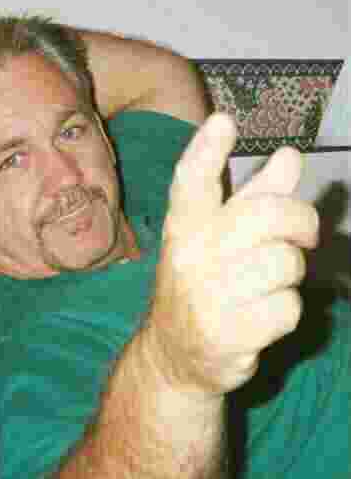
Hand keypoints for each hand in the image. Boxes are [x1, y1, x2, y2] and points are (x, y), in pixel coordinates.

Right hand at [147, 113, 318, 395]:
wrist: (175, 355)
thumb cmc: (202, 285)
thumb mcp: (216, 240)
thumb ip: (254, 196)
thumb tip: (291, 155)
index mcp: (185, 227)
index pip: (191, 183)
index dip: (206, 150)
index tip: (223, 123)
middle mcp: (190, 256)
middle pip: (269, 217)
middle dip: (301, 222)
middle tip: (303, 235)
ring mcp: (207, 297)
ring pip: (286, 264)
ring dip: (290, 274)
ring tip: (266, 284)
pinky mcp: (228, 334)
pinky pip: (289, 308)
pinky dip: (286, 311)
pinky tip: (261, 317)